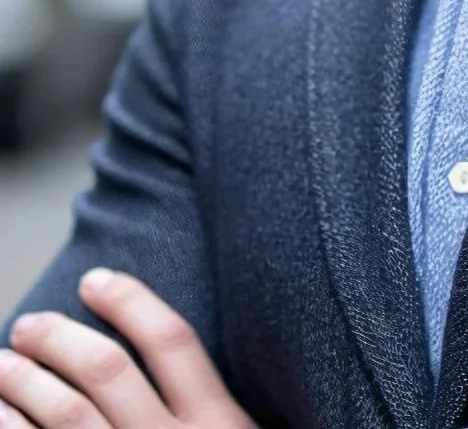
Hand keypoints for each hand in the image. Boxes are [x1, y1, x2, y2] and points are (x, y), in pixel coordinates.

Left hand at [0, 269, 254, 427]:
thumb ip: (219, 407)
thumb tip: (173, 346)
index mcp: (218, 421)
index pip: (171, 339)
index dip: (130, 301)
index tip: (94, 278)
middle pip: (107, 371)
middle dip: (58, 339)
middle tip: (27, 326)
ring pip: (67, 414)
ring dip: (25, 383)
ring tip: (2, 365)